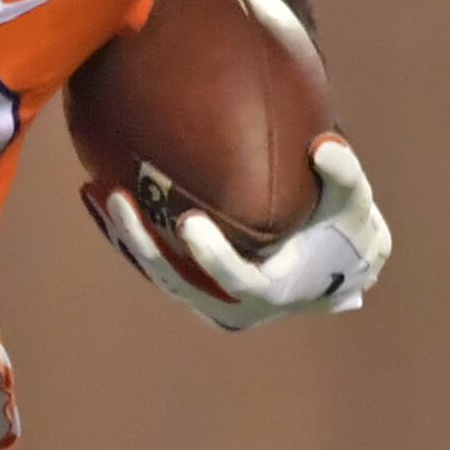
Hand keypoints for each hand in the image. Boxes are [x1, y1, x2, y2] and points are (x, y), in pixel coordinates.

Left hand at [92, 135, 390, 330]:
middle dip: (144, 243)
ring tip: (95, 189)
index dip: (211, 257)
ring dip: (125, 237)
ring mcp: (206, 298)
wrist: (332, 267)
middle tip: (120, 197)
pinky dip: (126, 234)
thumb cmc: (344, 230)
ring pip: (157, 273)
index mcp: (272, 292)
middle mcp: (232, 305)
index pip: (236, 281)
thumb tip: (325, 144)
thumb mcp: (354, 203)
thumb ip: (344, 175)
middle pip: (178, 281)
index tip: (189, 221)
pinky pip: (152, 262)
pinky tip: (95, 193)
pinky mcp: (190, 284)